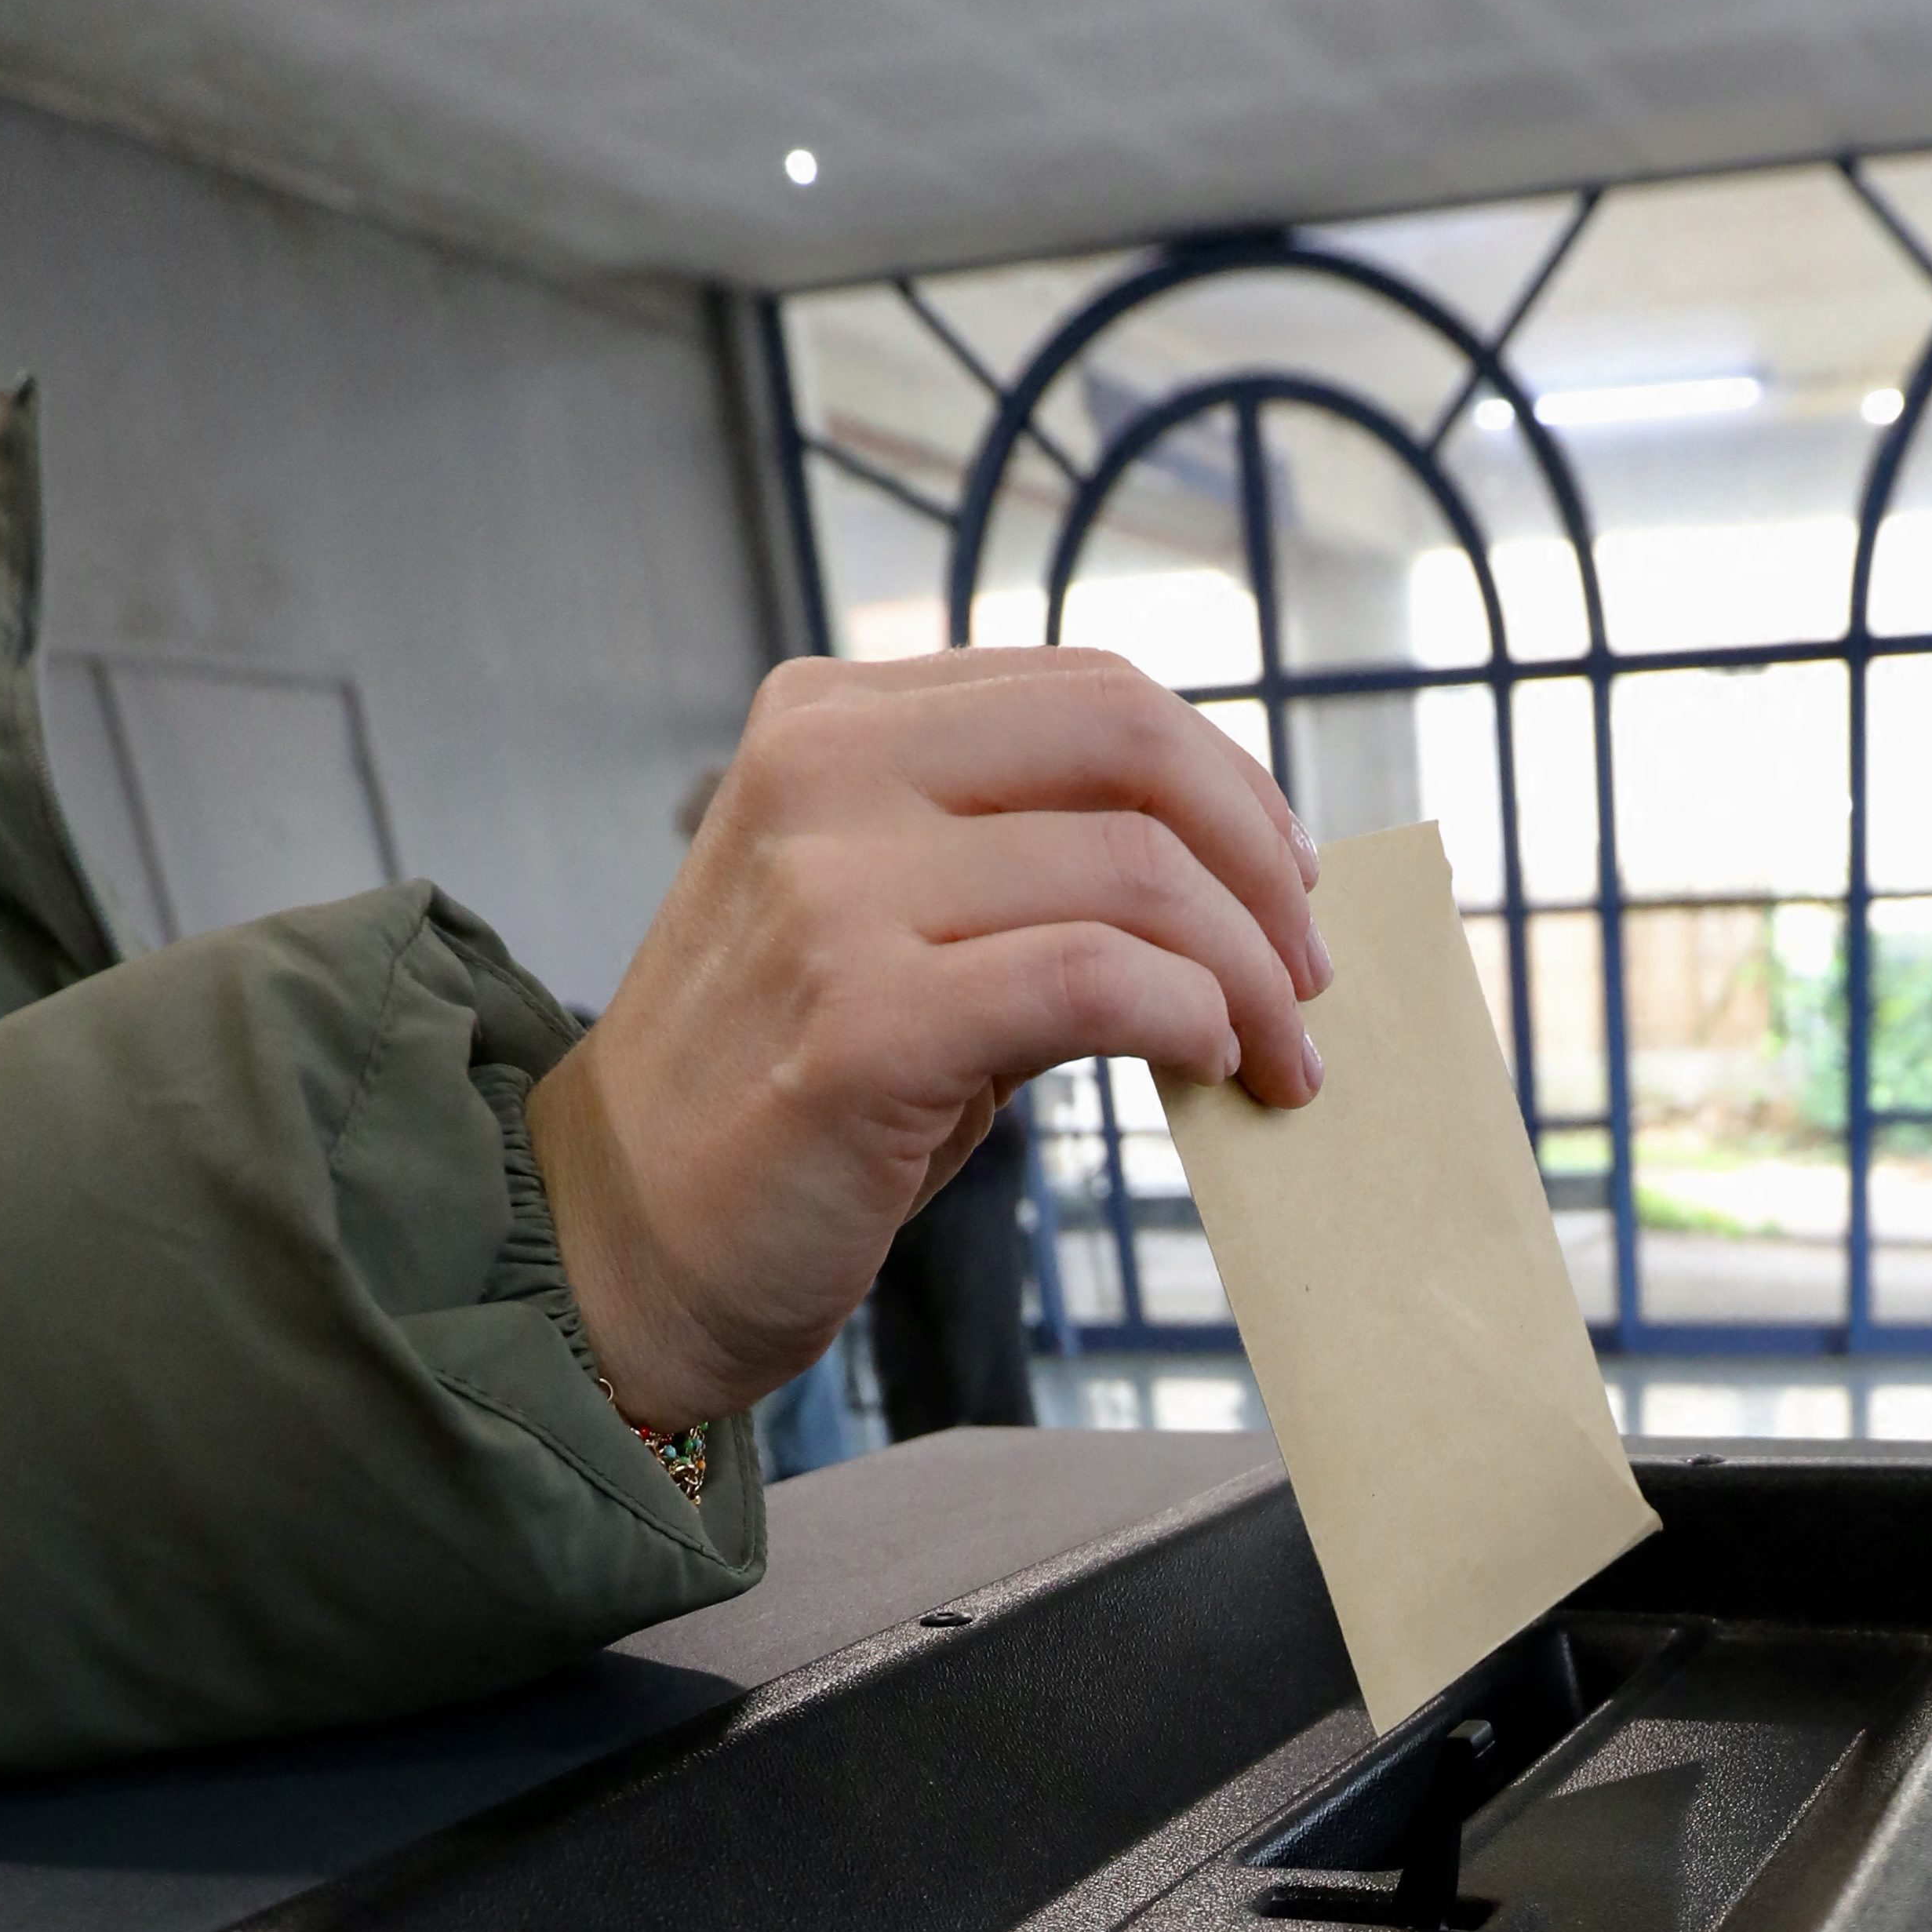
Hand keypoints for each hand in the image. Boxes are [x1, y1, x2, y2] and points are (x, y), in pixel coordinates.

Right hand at [525, 649, 1330, 1435]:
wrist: (624, 1239)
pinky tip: (1210, 1069)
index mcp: (834, 720)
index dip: (1229, 780)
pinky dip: (1192, 1021)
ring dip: (1251, 972)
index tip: (1288, 884)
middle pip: (1130, 746)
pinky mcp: (863, 1021)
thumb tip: (1229, 884)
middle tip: (1307, 975)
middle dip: (1261, 861)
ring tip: (1280, 1057)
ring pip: (1134, 872)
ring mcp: (833, 892)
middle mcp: (825, 774)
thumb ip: (1023, 872)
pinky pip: (1094, 984)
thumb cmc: (781, 1096)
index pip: (1092, 692)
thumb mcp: (894, 929)